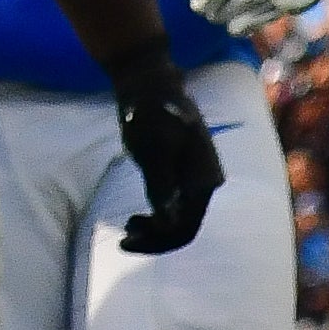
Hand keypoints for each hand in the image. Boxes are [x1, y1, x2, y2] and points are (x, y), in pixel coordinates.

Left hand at [109, 54, 225, 254]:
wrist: (150, 87)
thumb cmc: (149, 115)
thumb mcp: (151, 150)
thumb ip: (161, 186)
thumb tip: (169, 221)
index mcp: (203, 180)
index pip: (185, 228)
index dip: (157, 241)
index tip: (126, 242)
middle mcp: (206, 184)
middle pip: (183, 228)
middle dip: (155, 238)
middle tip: (123, 240)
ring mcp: (195, 180)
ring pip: (179, 219)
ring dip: (155, 230)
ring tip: (128, 227)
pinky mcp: (182, 175)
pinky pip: (174, 207)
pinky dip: (157, 217)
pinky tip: (138, 218)